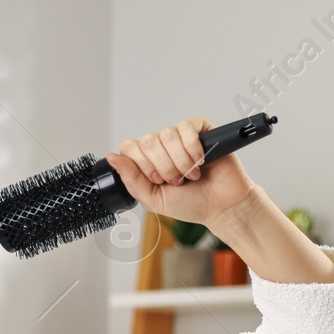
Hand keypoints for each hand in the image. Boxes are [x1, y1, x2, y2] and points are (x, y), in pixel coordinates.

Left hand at [107, 116, 260, 228]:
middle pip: (148, 140)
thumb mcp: (153, 199)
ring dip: (180, 161)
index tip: (157, 180)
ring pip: (167, 135)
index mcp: (147, 161)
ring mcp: (180, 137)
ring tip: (191, 175)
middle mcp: (161, 146)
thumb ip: (132, 179)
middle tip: (176, 180)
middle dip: (163, 166)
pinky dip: (192, 147)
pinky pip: (186, 127)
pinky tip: (200, 160)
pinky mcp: (199, 130)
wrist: (221, 206)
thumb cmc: (190, 204)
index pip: (130, 147)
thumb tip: (111, 157)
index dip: (142, 164)